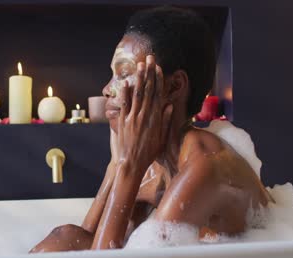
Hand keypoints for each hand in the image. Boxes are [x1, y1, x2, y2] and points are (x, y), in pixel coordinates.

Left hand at [116, 55, 172, 173]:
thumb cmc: (149, 153)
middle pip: (147, 90)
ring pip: (137, 94)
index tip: (158, 68)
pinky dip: (125, 93)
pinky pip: (124, 104)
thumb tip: (170, 106)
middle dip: (149, 73)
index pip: (158, 95)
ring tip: (139, 65)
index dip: (158, 80)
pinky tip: (126, 82)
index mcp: (155, 119)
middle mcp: (144, 115)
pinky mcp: (122, 121)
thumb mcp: (162, 138)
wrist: (132, 163)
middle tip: (149, 59)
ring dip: (139, 78)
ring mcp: (132, 117)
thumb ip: (165, 121)